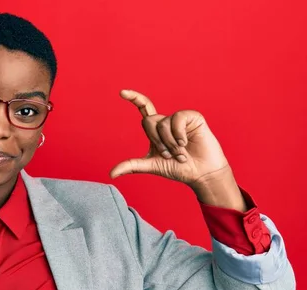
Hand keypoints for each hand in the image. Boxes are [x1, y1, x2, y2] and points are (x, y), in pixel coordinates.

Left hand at [110, 89, 230, 189]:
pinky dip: (178, 133)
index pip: (144, 110)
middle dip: (156, 141)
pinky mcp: (193, 117)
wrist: (200, 173)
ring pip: (162, 123)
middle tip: (168, 155)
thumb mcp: (152, 165)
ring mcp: (179, 119)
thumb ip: (131, 166)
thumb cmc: (178, 168)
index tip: (121, 92)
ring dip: (169, 142)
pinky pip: (177, 118)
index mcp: (156, 130)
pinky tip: (185, 143)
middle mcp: (166, 122)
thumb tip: (111, 174)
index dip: (134, 99)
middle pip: (148, 121)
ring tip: (180, 153)